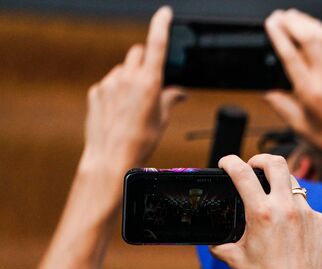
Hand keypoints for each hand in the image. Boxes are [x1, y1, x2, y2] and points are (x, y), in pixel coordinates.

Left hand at [80, 7, 183, 173]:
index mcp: (149, 82)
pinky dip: (116, 90)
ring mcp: (109, 82)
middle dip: (145, 60)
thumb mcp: (163, 119)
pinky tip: (119, 110)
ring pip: (123, 69)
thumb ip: (170, 98)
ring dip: (129, 77)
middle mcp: (128, 77)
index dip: (161, 25)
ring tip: (134, 104)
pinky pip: (109, 83)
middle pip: (137, 52)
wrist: (111, 156)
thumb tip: (178, 91)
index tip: (165, 13)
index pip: (157, 44)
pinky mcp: (96, 91)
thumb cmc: (141, 141)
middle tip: (151, 79)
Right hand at [210, 154, 321, 268]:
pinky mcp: (320, 221)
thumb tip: (212, 237)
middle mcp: (286, 208)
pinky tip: (289, 225)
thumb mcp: (234, 259)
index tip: (225, 163)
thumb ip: (220, 242)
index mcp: (262, 213)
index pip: (242, 172)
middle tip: (253, 167)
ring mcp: (307, 213)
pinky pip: (305, 205)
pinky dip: (294, 209)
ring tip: (271, 198)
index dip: (230, 161)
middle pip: (276, 162)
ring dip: (279, 184)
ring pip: (292, 183)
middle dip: (260, 159)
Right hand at [262, 9, 321, 146]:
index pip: (290, 55)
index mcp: (310, 90)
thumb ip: (282, 106)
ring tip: (292, 16)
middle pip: (308, 39)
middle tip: (279, 16)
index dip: (279, 35)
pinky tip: (313, 26)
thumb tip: (266, 90)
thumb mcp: (300, 126)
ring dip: (307, 22)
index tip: (269, 24)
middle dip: (292, 22)